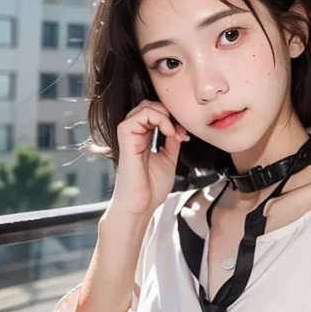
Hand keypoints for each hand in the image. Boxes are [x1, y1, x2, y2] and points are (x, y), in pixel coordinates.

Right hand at [111, 100, 189, 214]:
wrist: (141, 206)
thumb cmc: (151, 189)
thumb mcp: (168, 160)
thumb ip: (171, 142)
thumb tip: (178, 128)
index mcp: (143, 139)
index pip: (155, 114)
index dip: (172, 119)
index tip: (184, 136)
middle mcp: (134, 135)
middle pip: (149, 106)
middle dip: (169, 114)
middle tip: (180, 132)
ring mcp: (129, 136)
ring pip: (144, 107)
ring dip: (165, 115)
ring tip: (174, 132)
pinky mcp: (126, 139)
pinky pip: (139, 115)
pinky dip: (158, 118)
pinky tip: (168, 132)